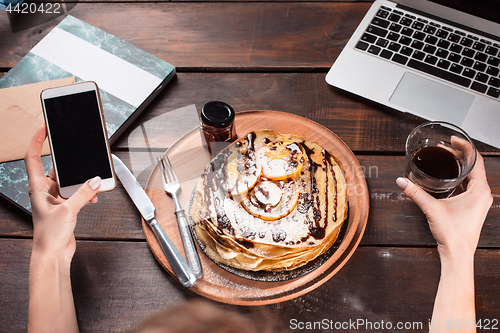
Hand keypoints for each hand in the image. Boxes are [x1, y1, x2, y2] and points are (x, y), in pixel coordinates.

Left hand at [25, 124, 101, 262]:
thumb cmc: (49, 235)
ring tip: (91, 185)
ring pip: (69, 181)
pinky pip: (76, 192)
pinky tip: (92, 197)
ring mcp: (55, 198)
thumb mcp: (68, 210)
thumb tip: (94, 180)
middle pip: (56, 168)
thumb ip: (82, 193)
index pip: (32, 158)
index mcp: (36, 188)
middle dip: (69, 165)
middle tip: (78, 155)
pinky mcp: (65, 206)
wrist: (52, 254)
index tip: (43, 129)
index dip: (36, 142)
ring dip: (81, 183)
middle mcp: (44, 191)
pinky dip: (85, 193)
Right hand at [396, 153, 492, 259]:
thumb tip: (401, 181)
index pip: (476, 160)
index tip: (453, 140)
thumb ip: (415, 192)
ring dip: (460, 166)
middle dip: (460, 154)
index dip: (464, 147)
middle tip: (445, 147)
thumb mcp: (432, 209)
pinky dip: (460, 177)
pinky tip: (448, 177)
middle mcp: (483, 194)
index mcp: (480, 190)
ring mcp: (479, 201)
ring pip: (472, 176)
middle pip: (474, 166)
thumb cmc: (453, 234)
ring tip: (446, 158)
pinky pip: (469, 186)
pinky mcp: (474, 206)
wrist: (458, 254)